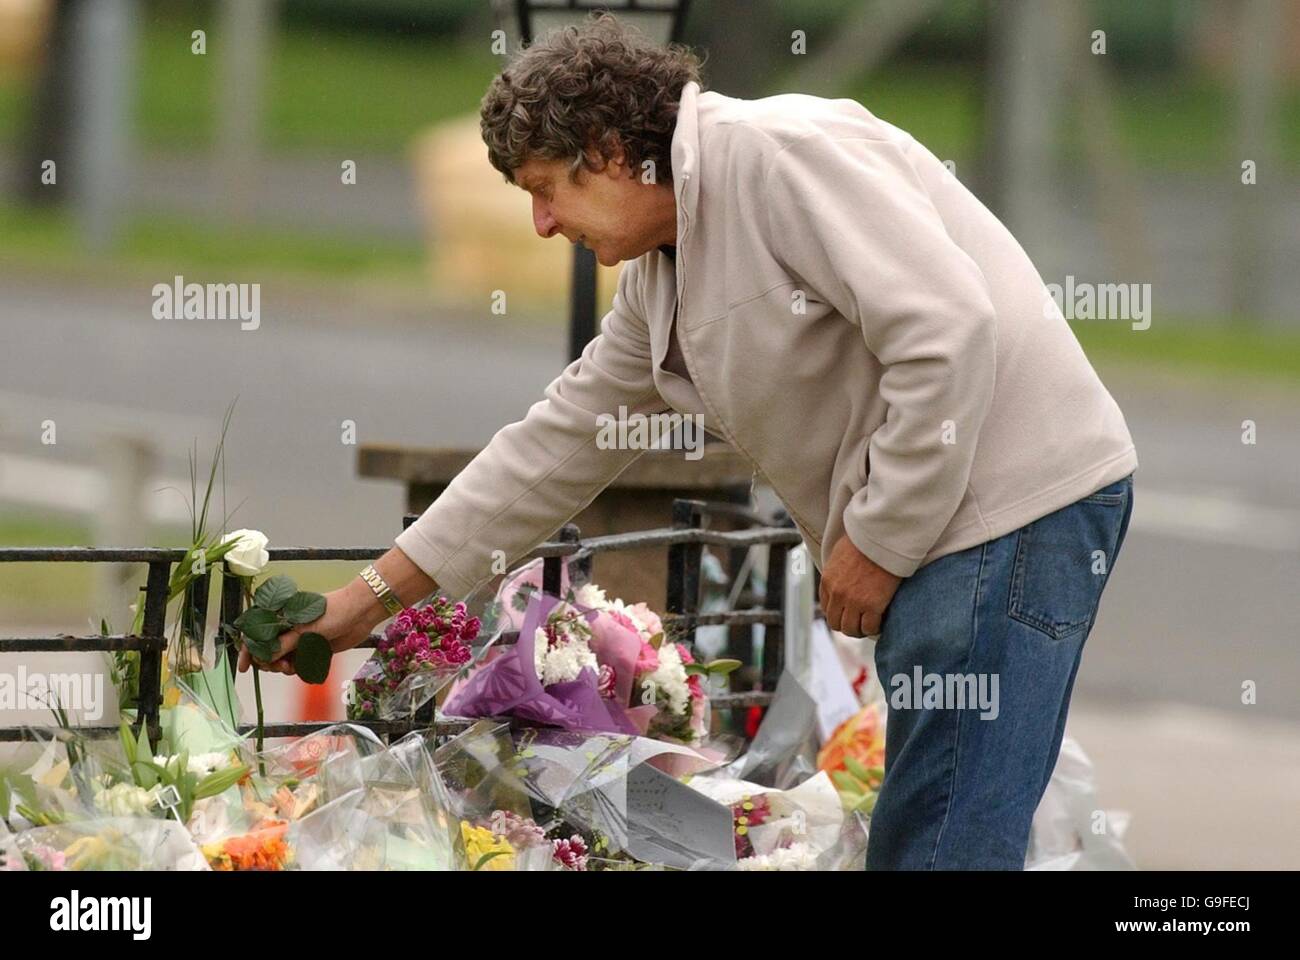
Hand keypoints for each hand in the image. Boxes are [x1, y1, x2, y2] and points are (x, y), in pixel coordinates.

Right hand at [237, 584, 375, 675]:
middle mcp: (289, 629)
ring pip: (282, 660)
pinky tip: (300, 668)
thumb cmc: (333, 611)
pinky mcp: (313, 649)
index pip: (256, 634)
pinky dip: (297, 669)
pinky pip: (299, 664)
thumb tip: (264, 658)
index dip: (248, 651)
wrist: (361, 612)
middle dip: (268, 662)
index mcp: (282, 617)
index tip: (244, 668)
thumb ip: (284, 644)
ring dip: (282, 667)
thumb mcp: (305, 628)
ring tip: (291, 667)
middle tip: (279, 667)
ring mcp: (301, 640)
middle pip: (267, 651)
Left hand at [819, 535, 902, 637]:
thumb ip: (836, 570)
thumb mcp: (839, 554)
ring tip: (869, 625)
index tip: (847, 614)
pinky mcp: (872, 605)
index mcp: (827, 580)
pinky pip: (869, 627)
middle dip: (847, 625)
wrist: (881, 537)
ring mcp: (854, 601)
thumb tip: (839, 579)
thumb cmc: (864, 541)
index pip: (826, 608)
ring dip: (859, 630)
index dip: (837, 614)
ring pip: (851, 629)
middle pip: (836, 622)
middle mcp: (837, 594)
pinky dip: (874, 628)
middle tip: (859, 623)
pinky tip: (880, 622)